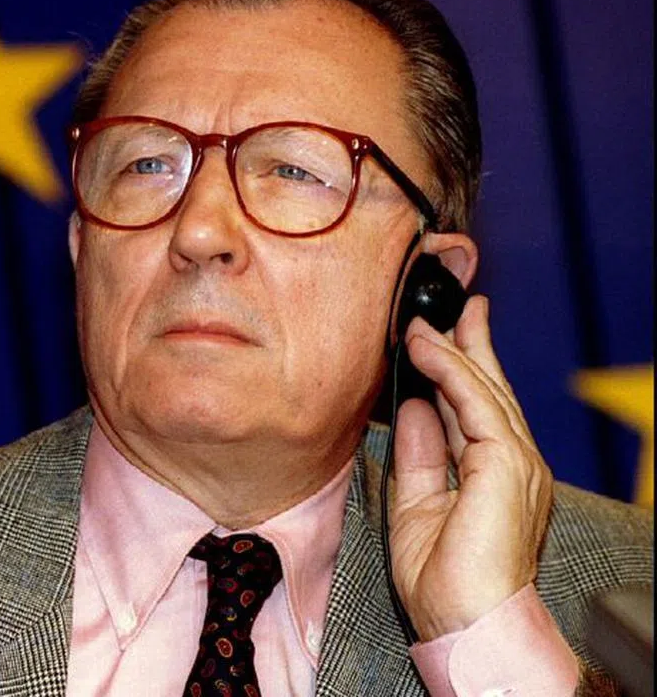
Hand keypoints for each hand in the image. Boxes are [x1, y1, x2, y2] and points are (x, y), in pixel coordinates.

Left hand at [389, 294, 553, 640]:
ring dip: (452, 348)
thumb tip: (412, 409)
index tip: (434, 338)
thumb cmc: (444, 582)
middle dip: (468, 344)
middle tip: (452, 306)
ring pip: (482, 389)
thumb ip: (419, 454)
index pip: (475, 409)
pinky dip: (448, 370)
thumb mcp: (418, 504)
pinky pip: (474, 402)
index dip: (456, 370)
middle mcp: (512, 463)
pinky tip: (424, 347)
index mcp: (493, 474)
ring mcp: (516, 462)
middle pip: (488, 389)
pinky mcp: (507, 464)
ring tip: (423, 318)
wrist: (466, 622)